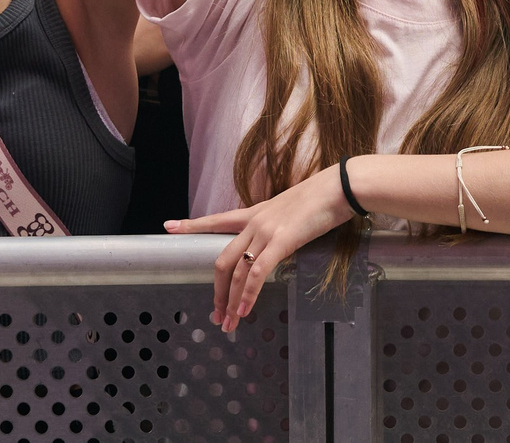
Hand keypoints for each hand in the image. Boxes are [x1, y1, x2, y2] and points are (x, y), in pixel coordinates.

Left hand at [168, 166, 353, 330]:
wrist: (341, 186)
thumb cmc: (323, 198)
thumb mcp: (293, 212)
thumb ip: (280, 229)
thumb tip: (278, 246)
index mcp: (256, 213)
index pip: (217, 220)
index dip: (191, 224)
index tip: (168, 226)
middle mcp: (255, 222)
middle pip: (222, 260)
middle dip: (216, 291)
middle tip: (215, 315)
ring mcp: (266, 231)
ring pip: (236, 271)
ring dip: (230, 301)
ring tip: (228, 323)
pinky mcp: (282, 241)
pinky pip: (257, 273)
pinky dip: (247, 294)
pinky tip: (243, 310)